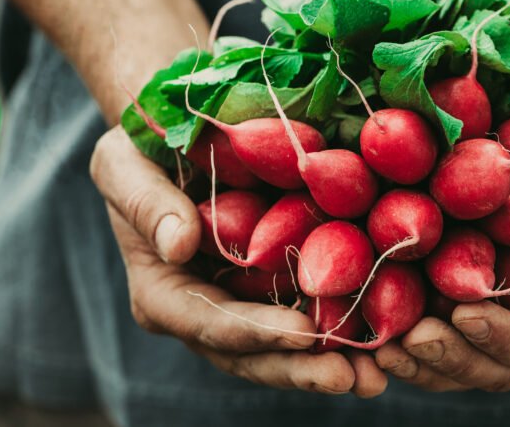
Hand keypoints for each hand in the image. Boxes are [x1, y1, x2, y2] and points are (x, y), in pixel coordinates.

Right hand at [90, 126, 386, 397]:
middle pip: (252, 354)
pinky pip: (311, 313)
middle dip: (301, 368)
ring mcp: (243, 304)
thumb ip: (146, 204)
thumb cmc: (140, 147)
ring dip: (331, 363)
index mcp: (163, 292)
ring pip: (285, 348)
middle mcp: (203, 311)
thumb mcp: (124, 164)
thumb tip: (178, 244)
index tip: (303, 333)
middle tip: (352, 377)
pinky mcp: (277, 286)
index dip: (256, 333)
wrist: (176, 133)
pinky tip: (386, 336)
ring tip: (378, 376)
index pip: (209, 322)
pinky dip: (346, 327)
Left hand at [375, 185, 509, 391]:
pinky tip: (366, 316)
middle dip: (452, 357)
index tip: (467, 314)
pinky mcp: (459, 287)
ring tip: (381, 345)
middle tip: (411, 339)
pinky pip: (431, 321)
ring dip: (419, 357)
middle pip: (494, 366)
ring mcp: (498, 310)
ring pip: (458, 357)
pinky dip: (401, 323)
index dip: (505, 337)